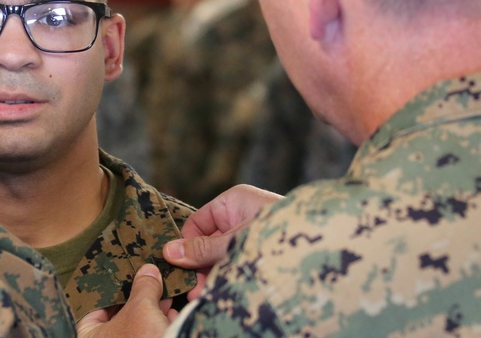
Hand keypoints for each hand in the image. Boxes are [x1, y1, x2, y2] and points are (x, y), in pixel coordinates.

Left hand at [76, 264, 175, 336]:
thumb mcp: (142, 308)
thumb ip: (143, 287)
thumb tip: (148, 271)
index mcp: (88, 335)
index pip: (94, 305)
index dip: (112, 287)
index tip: (127, 273)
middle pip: (118, 315)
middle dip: (138, 299)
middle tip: (150, 282)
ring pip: (136, 327)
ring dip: (152, 311)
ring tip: (166, 296)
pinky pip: (148, 335)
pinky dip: (159, 326)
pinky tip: (172, 315)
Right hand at [163, 184, 280, 296]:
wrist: (330, 246)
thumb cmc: (283, 235)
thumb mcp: (235, 243)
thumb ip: (203, 249)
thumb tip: (168, 251)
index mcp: (234, 201)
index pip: (197, 222)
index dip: (186, 245)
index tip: (178, 268)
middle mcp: (242, 216)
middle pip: (208, 241)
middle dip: (199, 266)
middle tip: (193, 291)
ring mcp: (254, 234)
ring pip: (222, 256)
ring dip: (213, 276)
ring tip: (206, 297)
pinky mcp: (264, 252)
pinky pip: (239, 264)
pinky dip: (230, 278)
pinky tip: (223, 294)